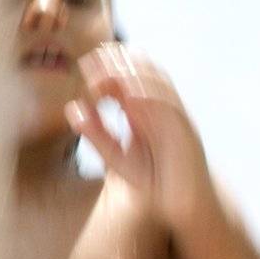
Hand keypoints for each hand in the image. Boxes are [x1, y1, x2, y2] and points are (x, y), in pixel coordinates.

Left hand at [68, 45, 212, 229]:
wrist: (183, 203)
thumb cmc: (151, 179)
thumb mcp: (116, 156)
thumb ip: (97, 134)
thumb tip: (74, 109)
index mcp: (144, 112)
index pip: (126, 81)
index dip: (108, 69)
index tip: (85, 63)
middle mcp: (160, 110)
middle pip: (142, 76)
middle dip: (120, 63)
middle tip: (97, 54)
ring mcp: (174, 118)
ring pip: (158, 86)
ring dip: (135, 75)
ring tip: (112, 67)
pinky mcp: (185, 132)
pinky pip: (171, 110)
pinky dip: (153, 100)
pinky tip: (133, 96)